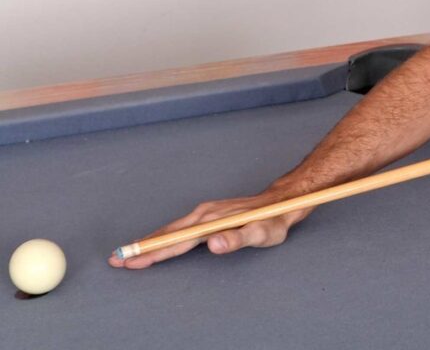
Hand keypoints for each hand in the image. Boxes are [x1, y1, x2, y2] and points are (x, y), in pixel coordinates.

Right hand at [107, 191, 311, 269]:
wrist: (283, 201)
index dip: (154, 252)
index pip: (177, 240)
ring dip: (149, 241)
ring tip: (129, 253)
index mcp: (211, 220)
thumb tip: (212, 244)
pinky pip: (180, 227)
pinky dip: (163, 236)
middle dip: (141, 247)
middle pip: (167, 233)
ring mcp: (205, 212)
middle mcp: (204, 214)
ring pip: (171, 229)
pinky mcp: (208, 214)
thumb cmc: (273, 220)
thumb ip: (238, 238)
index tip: (132, 260)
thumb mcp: (262, 233)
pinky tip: (157, 242)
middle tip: (116, 260)